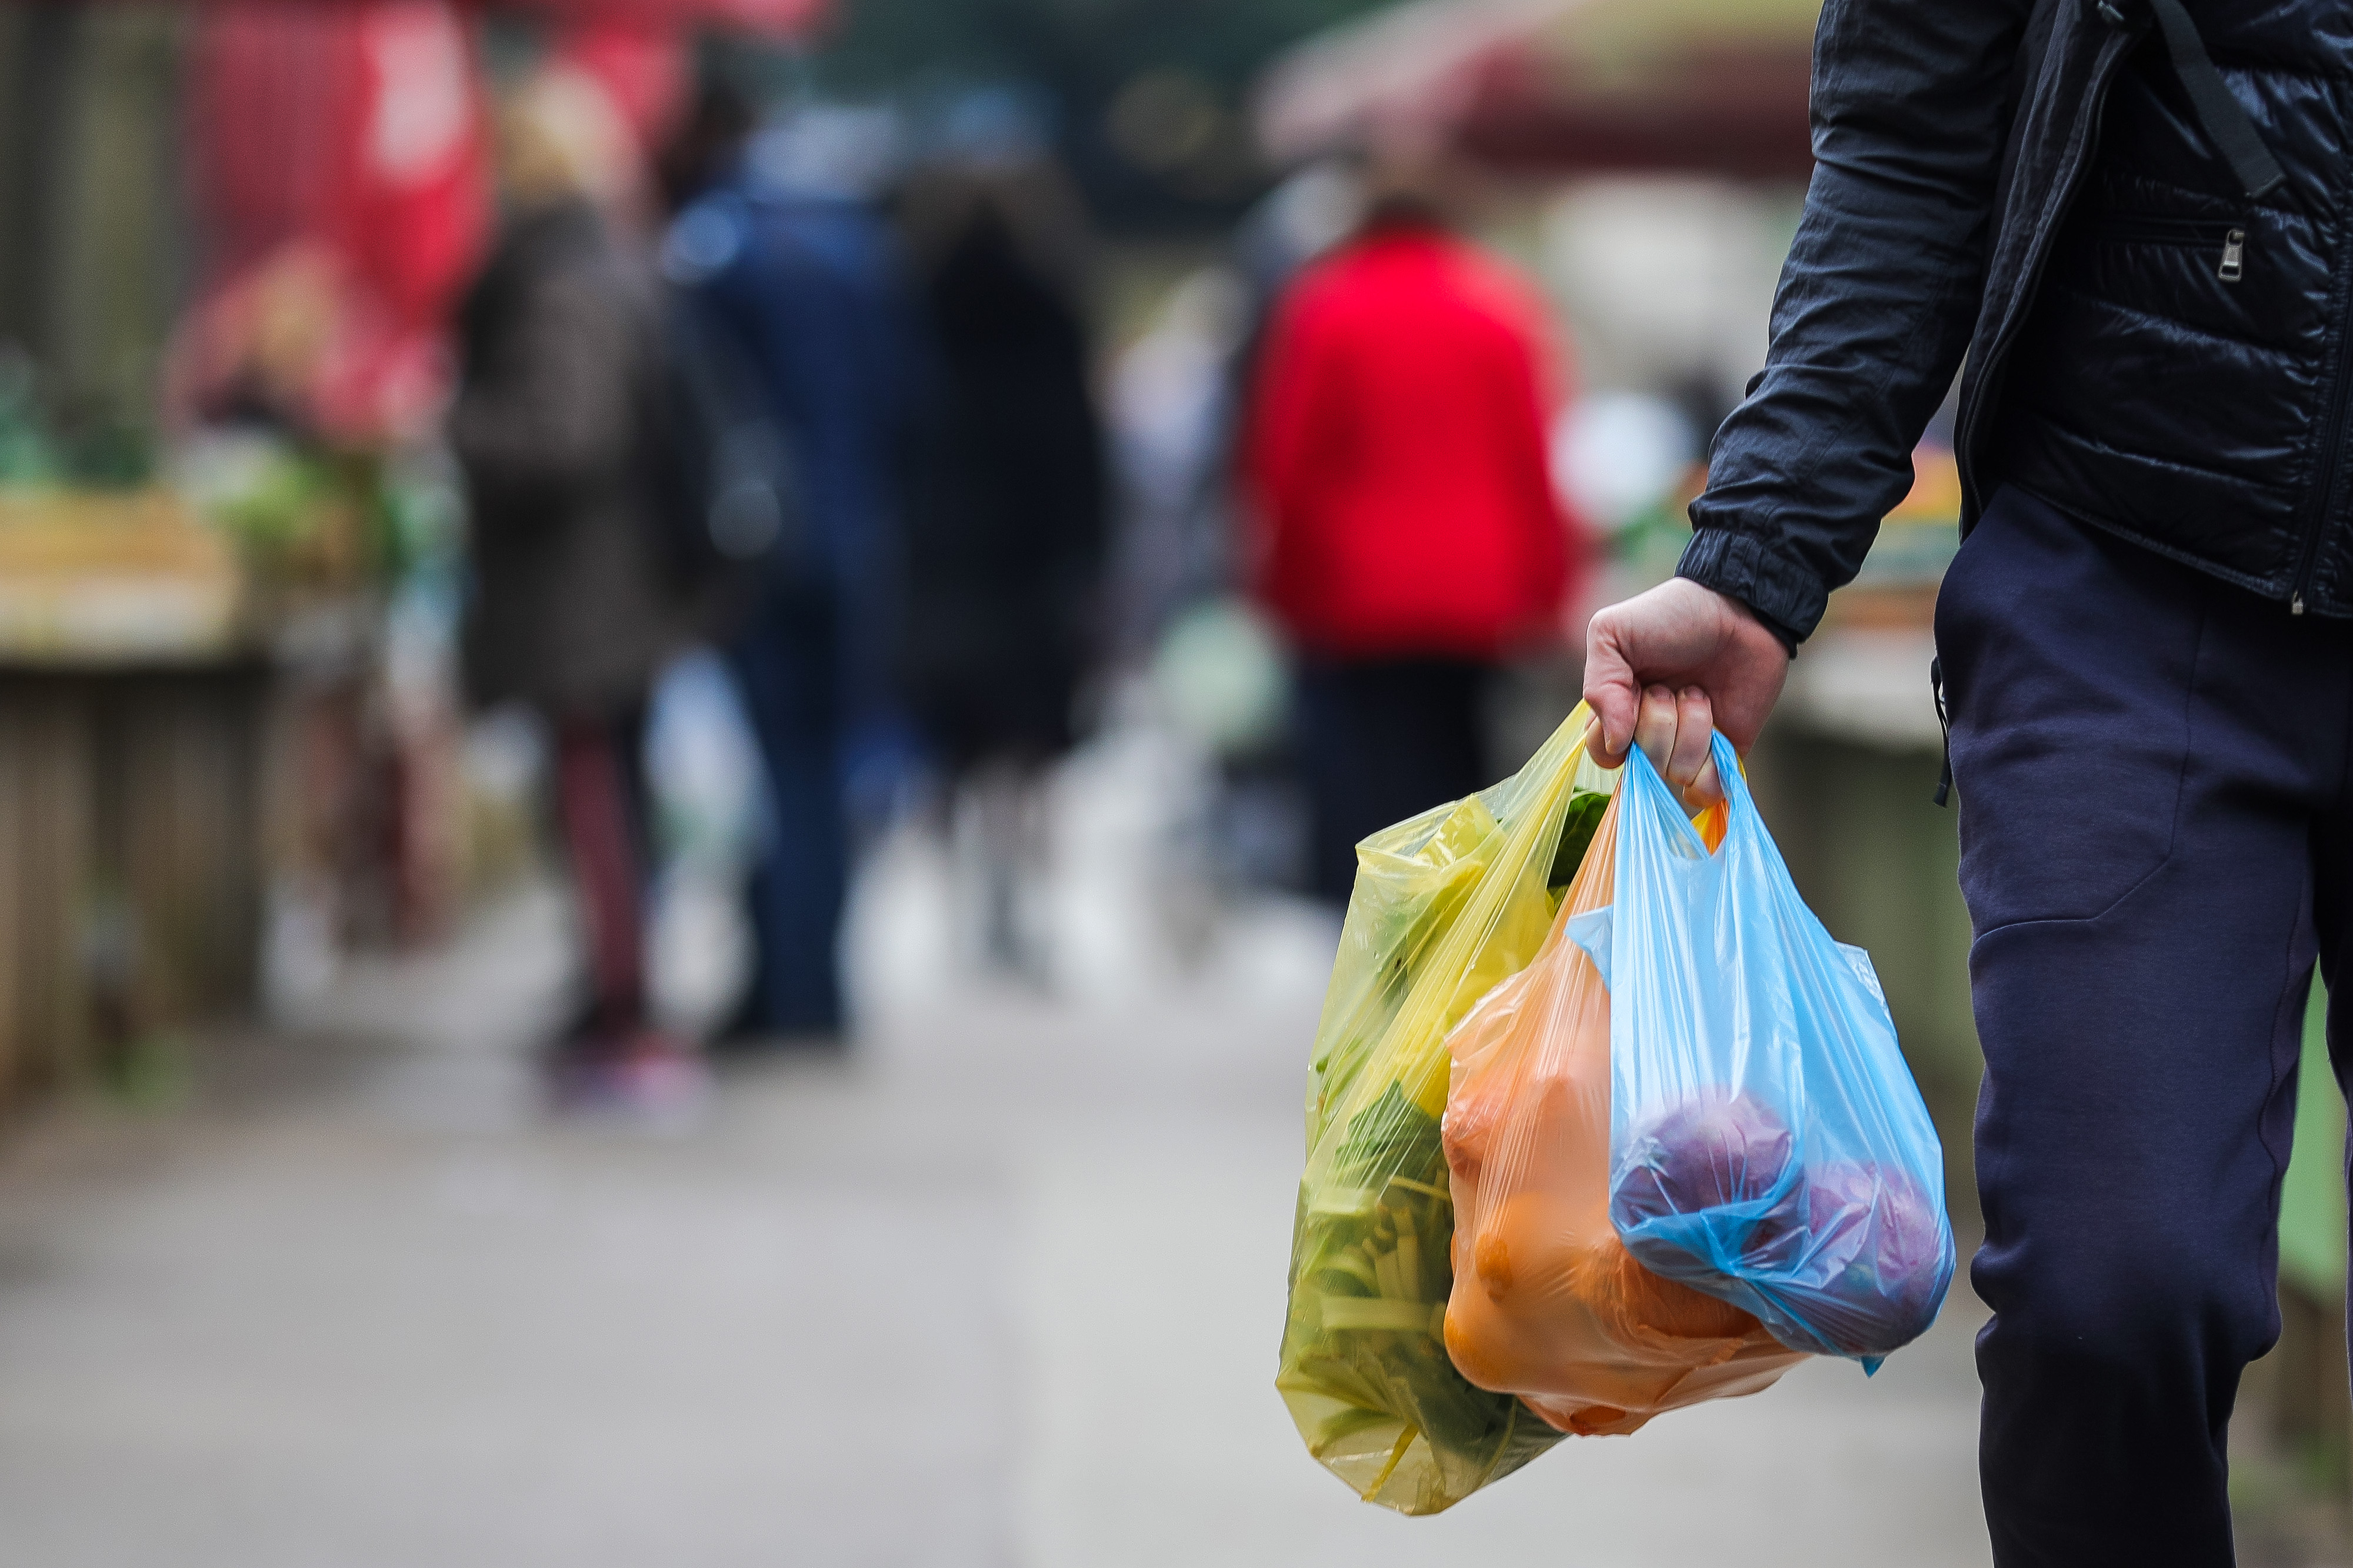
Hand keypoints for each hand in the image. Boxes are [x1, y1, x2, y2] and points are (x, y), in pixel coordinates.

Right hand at [1582, 578, 1791, 809]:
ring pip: (1678, 773)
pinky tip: (1720, 729)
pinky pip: (1708, 791)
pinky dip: (1714, 769)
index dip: (1617, 732)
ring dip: (1694, 727)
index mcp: (1617, 710)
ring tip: (1701, 692)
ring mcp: (1688, 747)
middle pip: (1643, 765)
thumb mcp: (1612, 633)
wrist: (1740, 608)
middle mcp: (1649, 735)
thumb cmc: (1672, 615)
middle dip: (1661, 721)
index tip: (1636, 693)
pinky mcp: (1725, 755)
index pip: (1603, 751)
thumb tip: (1617, 743)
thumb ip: (1598, 686)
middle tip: (1674, 684)